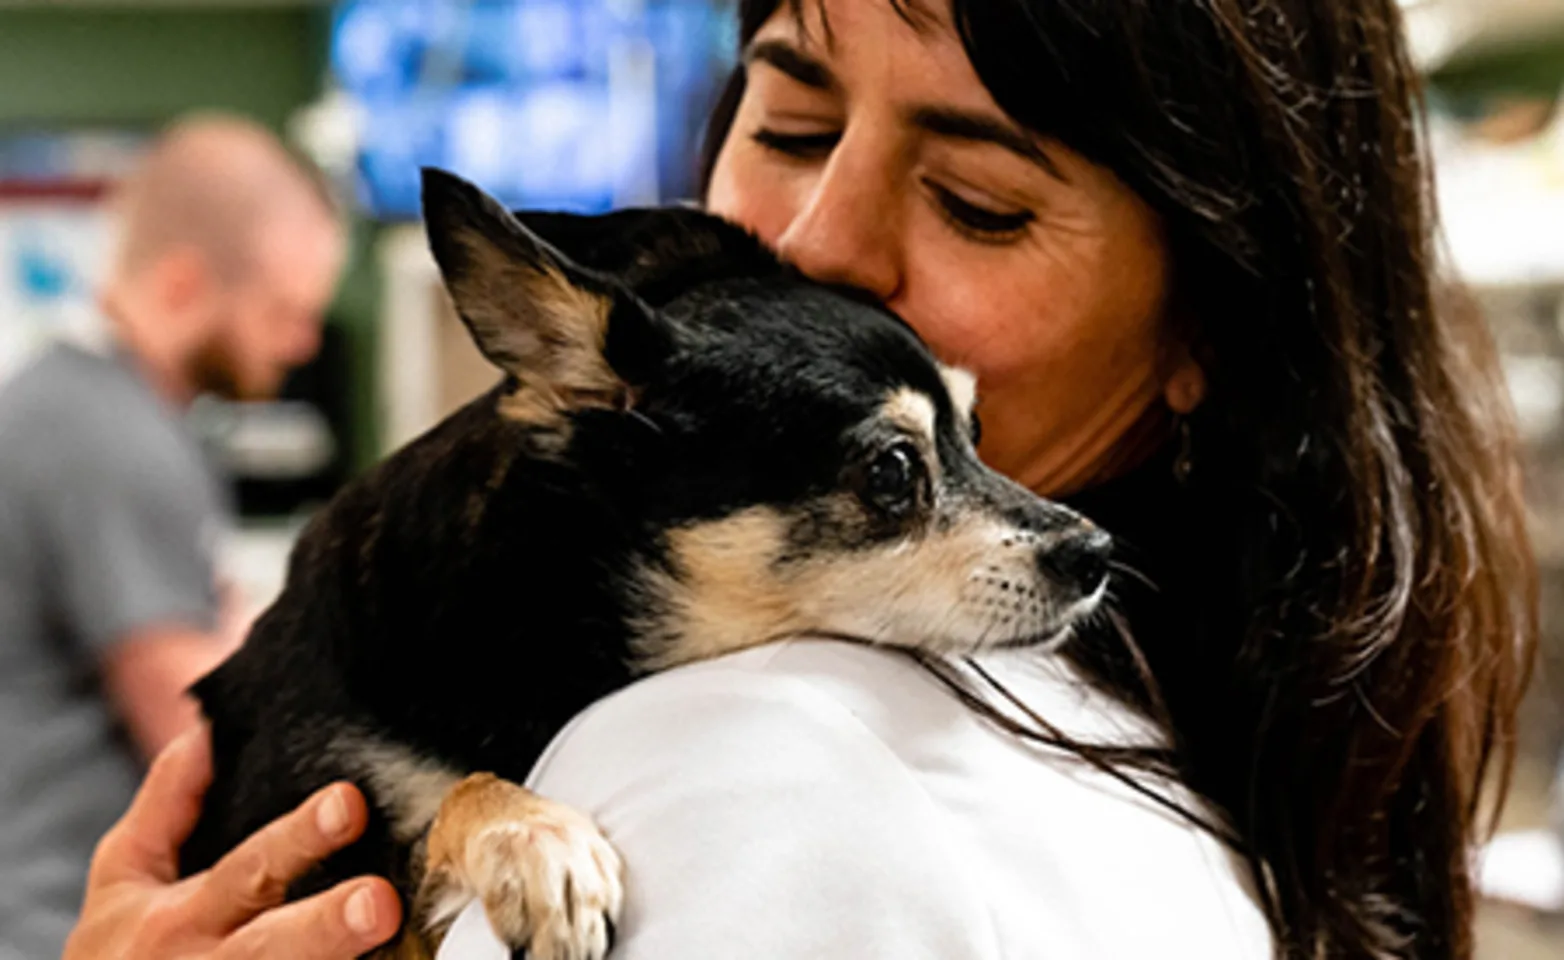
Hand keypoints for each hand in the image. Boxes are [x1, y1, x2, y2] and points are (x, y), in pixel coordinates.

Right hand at [64, 723, 402, 958]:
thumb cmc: (122, 949)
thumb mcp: (125, 877)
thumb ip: (165, 806)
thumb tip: (206, 731)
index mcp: (177, 919)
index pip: (248, 870)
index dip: (298, 838)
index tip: (349, 801)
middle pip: (274, 945)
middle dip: (328, 925)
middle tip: (381, 901)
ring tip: (390, 927)